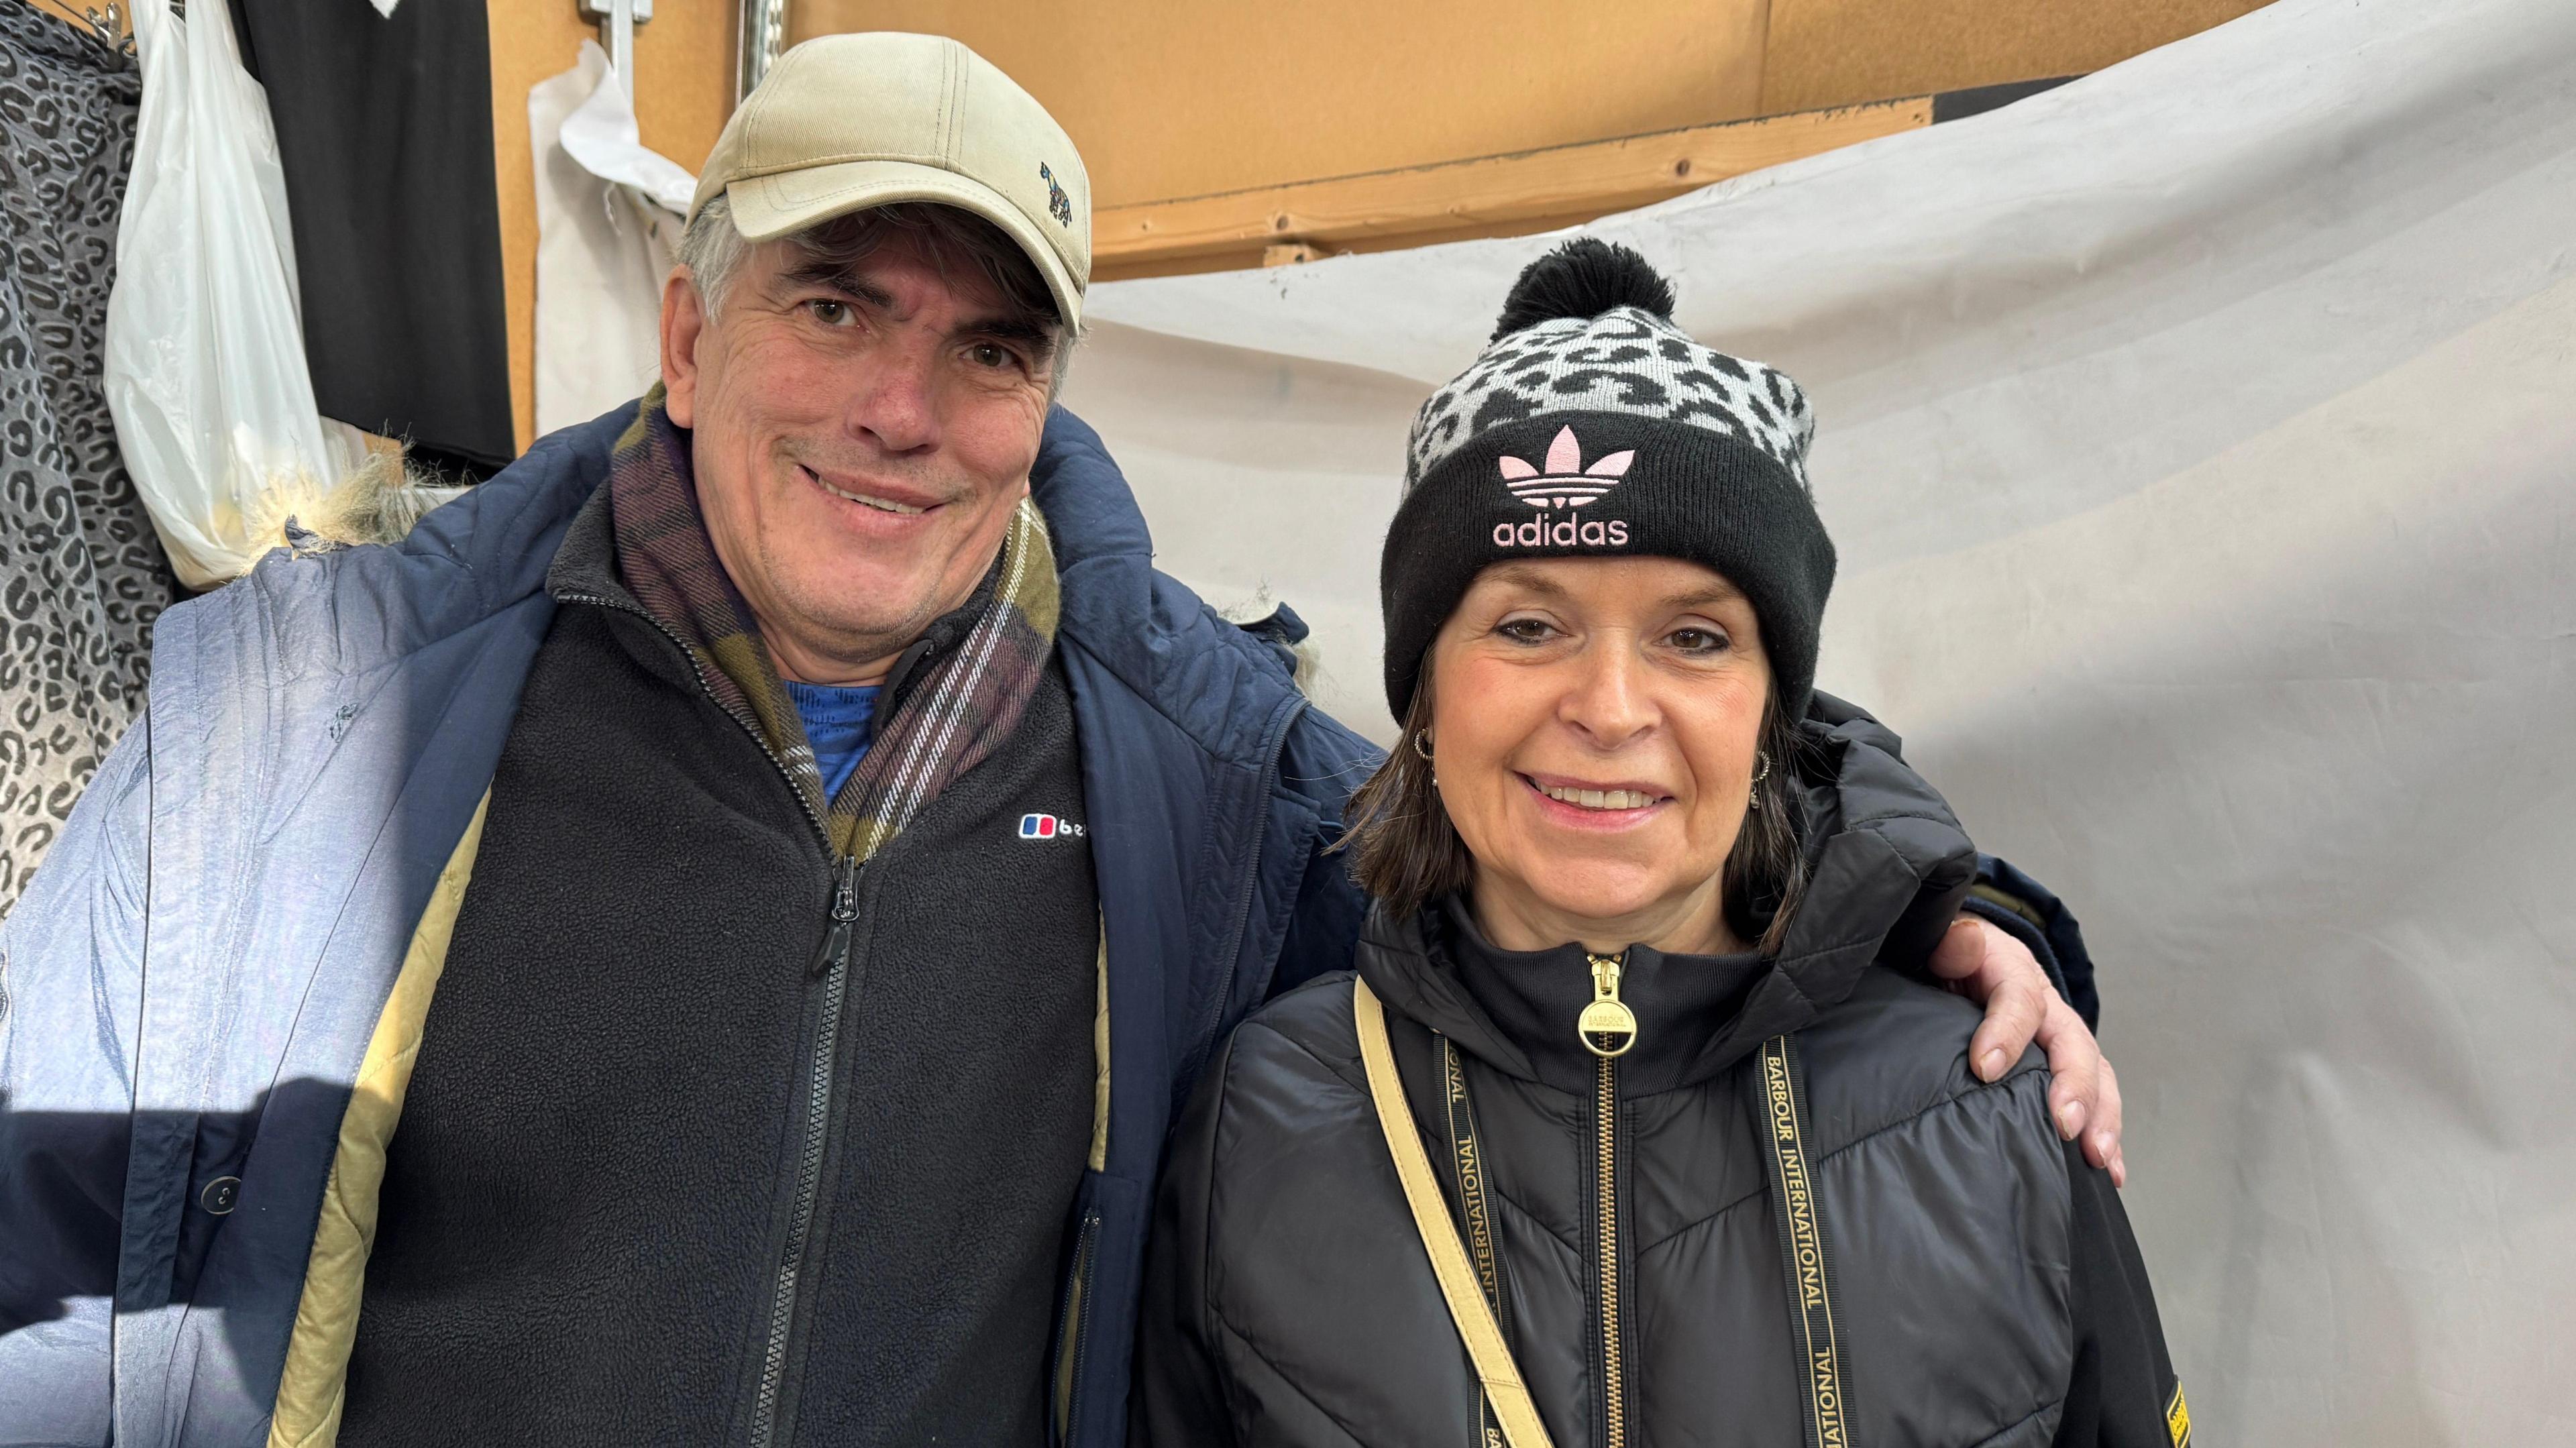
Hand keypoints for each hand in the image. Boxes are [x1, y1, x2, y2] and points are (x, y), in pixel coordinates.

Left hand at [1927, 915, 2126, 1186]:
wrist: (1964, 958)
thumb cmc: (1949, 959)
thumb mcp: (1942, 943)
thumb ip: (1950, 943)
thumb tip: (1964, 940)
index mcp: (2012, 971)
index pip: (2018, 998)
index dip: (2006, 1032)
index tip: (1985, 1069)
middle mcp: (2047, 1006)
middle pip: (2072, 1042)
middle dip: (2073, 1086)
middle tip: (2064, 1123)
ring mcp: (2061, 1038)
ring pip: (2095, 1073)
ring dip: (2101, 1116)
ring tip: (2096, 1155)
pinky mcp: (2065, 1068)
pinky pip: (2096, 1100)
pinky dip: (2106, 1134)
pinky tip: (2111, 1172)